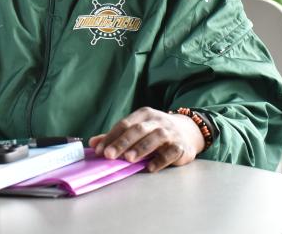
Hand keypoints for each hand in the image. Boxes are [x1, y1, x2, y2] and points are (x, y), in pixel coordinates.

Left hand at [88, 107, 204, 172]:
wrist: (187, 131)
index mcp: (143, 114)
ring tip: (128, 159)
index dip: (111, 137)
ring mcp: (170, 132)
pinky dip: (160, 160)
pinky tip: (150, 168)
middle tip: (109, 155)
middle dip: (122, 142)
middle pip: (137, 130)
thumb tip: (93, 143)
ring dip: (141, 148)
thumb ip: (116, 137)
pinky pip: (171, 152)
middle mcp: (157, 120)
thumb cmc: (154, 131)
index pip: (124, 124)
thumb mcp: (137, 129)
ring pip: (155, 138)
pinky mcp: (181, 146)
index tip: (100, 150)